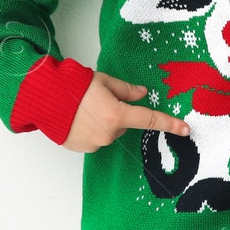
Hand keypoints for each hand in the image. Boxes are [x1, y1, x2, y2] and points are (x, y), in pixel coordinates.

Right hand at [62, 71, 190, 152]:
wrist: (44, 99)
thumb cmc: (73, 87)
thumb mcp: (104, 81)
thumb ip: (126, 90)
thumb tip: (142, 94)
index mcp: (117, 116)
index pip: (149, 120)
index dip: (169, 124)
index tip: (185, 129)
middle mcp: (108, 134)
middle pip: (122, 124)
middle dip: (116, 113)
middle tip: (98, 99)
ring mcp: (94, 144)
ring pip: (108, 132)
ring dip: (101, 122)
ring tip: (83, 108)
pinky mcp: (81, 149)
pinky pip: (94, 139)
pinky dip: (90, 129)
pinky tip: (77, 118)